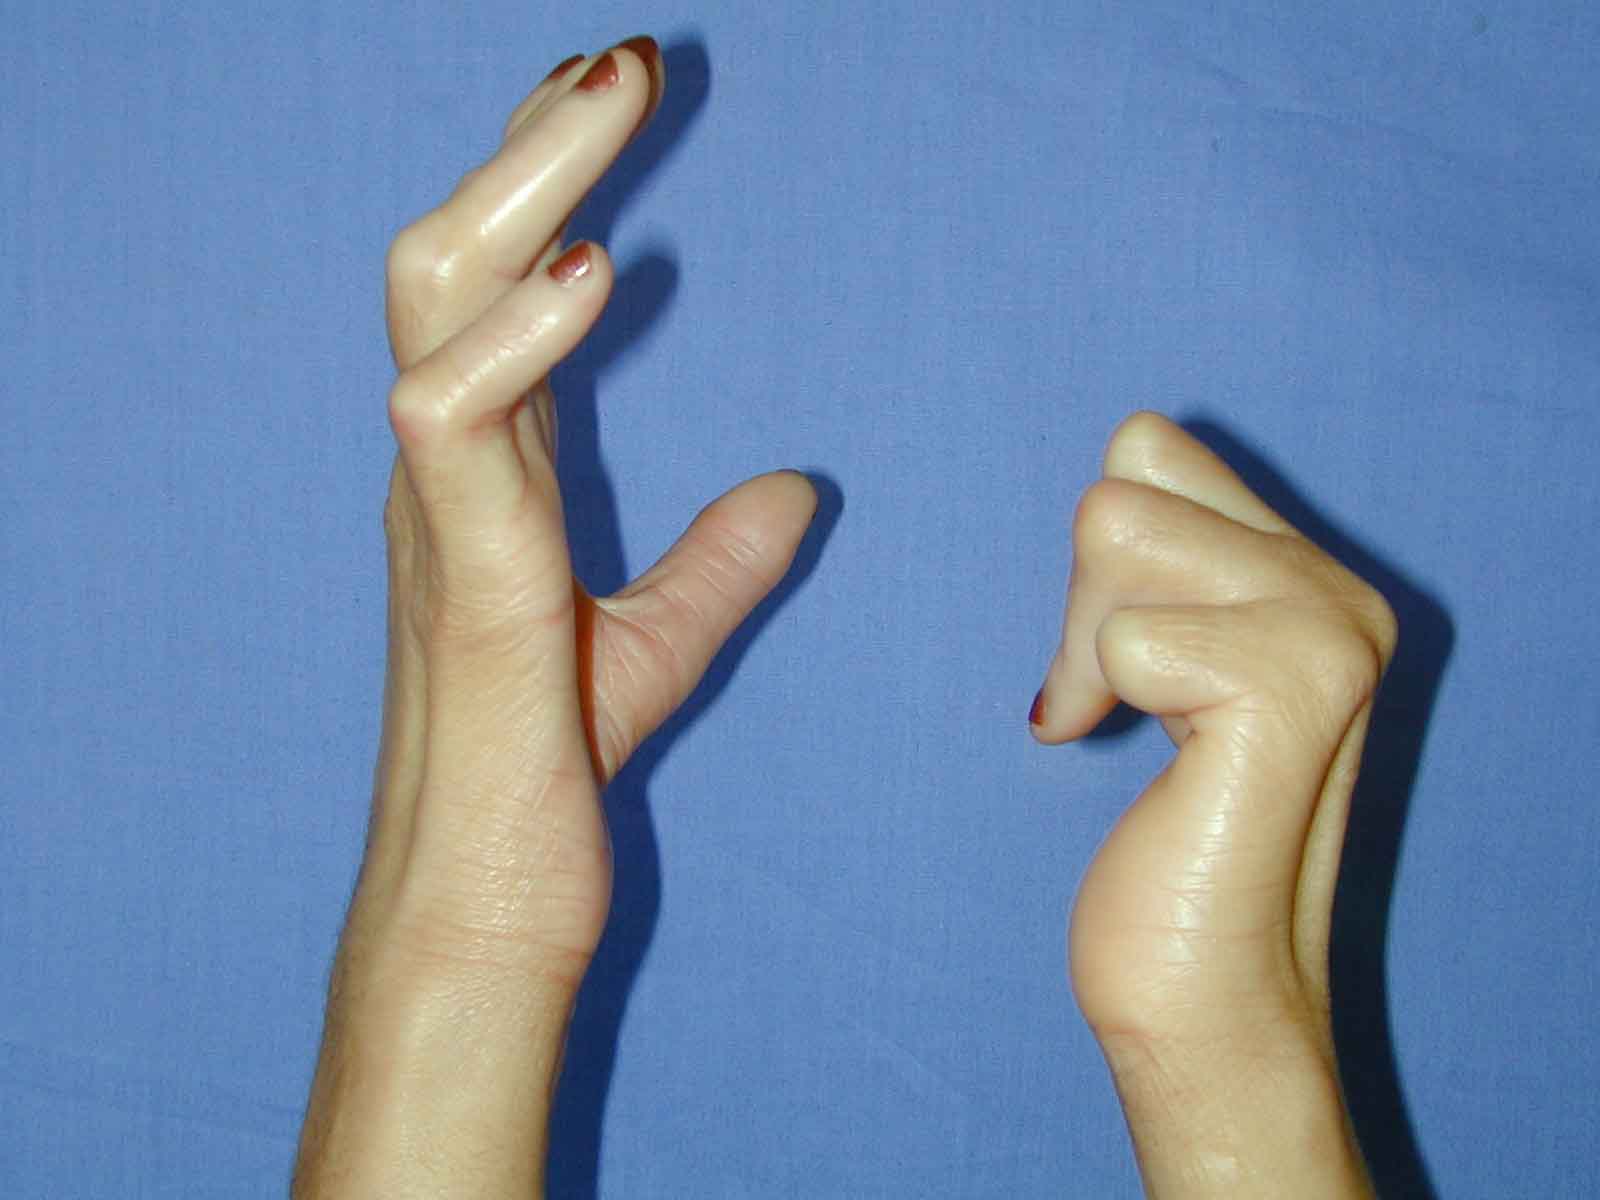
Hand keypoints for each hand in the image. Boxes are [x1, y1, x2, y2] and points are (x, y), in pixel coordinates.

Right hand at [294, 40, 815, 1197]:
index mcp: (489, 468)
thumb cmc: (543, 768)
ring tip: (607, 99)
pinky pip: (449, 419)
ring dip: (519, 186)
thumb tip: (799, 489)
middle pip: (458, 249)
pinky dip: (515, 340)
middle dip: (533, 142)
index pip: (503, 282)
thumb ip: (717, 560)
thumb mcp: (654, 642)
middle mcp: (448, 465)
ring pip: (434, 295)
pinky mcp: (461, 574)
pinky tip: (593, 278)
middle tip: (621, 58)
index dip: (546, 176)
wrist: (491, 897)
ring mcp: (439, 510)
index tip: (612, 93)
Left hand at [1033, 413, 1393, 1197]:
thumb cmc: (1173, 848)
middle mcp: (1339, 593)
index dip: (1093, 560)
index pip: (1148, 448)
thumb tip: (1113, 481)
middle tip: (1119, 702)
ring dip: (1086, 647)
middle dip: (1080, 601)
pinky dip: (1099, 698)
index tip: (1119, 663)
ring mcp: (1327, 635)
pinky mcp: (1289, 694)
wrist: (1210, 997)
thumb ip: (1169, 569)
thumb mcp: (1171, 672)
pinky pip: (1121, 634)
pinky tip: (1150, 772)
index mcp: (1312, 579)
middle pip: (1121, 483)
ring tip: (1135, 730)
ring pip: (1113, 532)